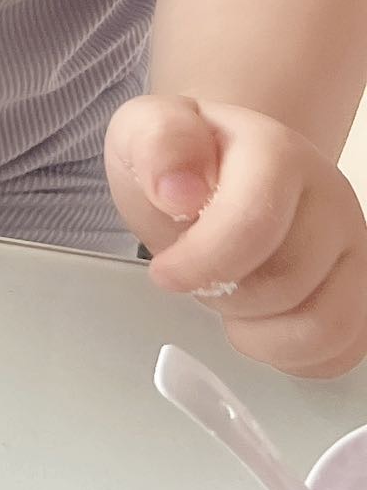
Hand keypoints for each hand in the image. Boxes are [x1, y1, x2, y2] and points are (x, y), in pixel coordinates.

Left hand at [106, 95, 366, 378]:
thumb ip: (158, 145)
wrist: (214, 172)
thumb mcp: (145, 132)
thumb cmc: (183, 163)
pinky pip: (341, 351)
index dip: (205, 262)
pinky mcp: (358, 292)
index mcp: (278, 154)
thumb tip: (178, 190)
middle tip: (200, 276)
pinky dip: (292, 356)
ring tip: (232, 302)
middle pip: (286, 282)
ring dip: (262, 334)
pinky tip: (260, 326)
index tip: (165, 272)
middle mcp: (330, 199)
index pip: (256, 222)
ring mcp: (352, 248)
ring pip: (325, 327)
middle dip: (226, 296)